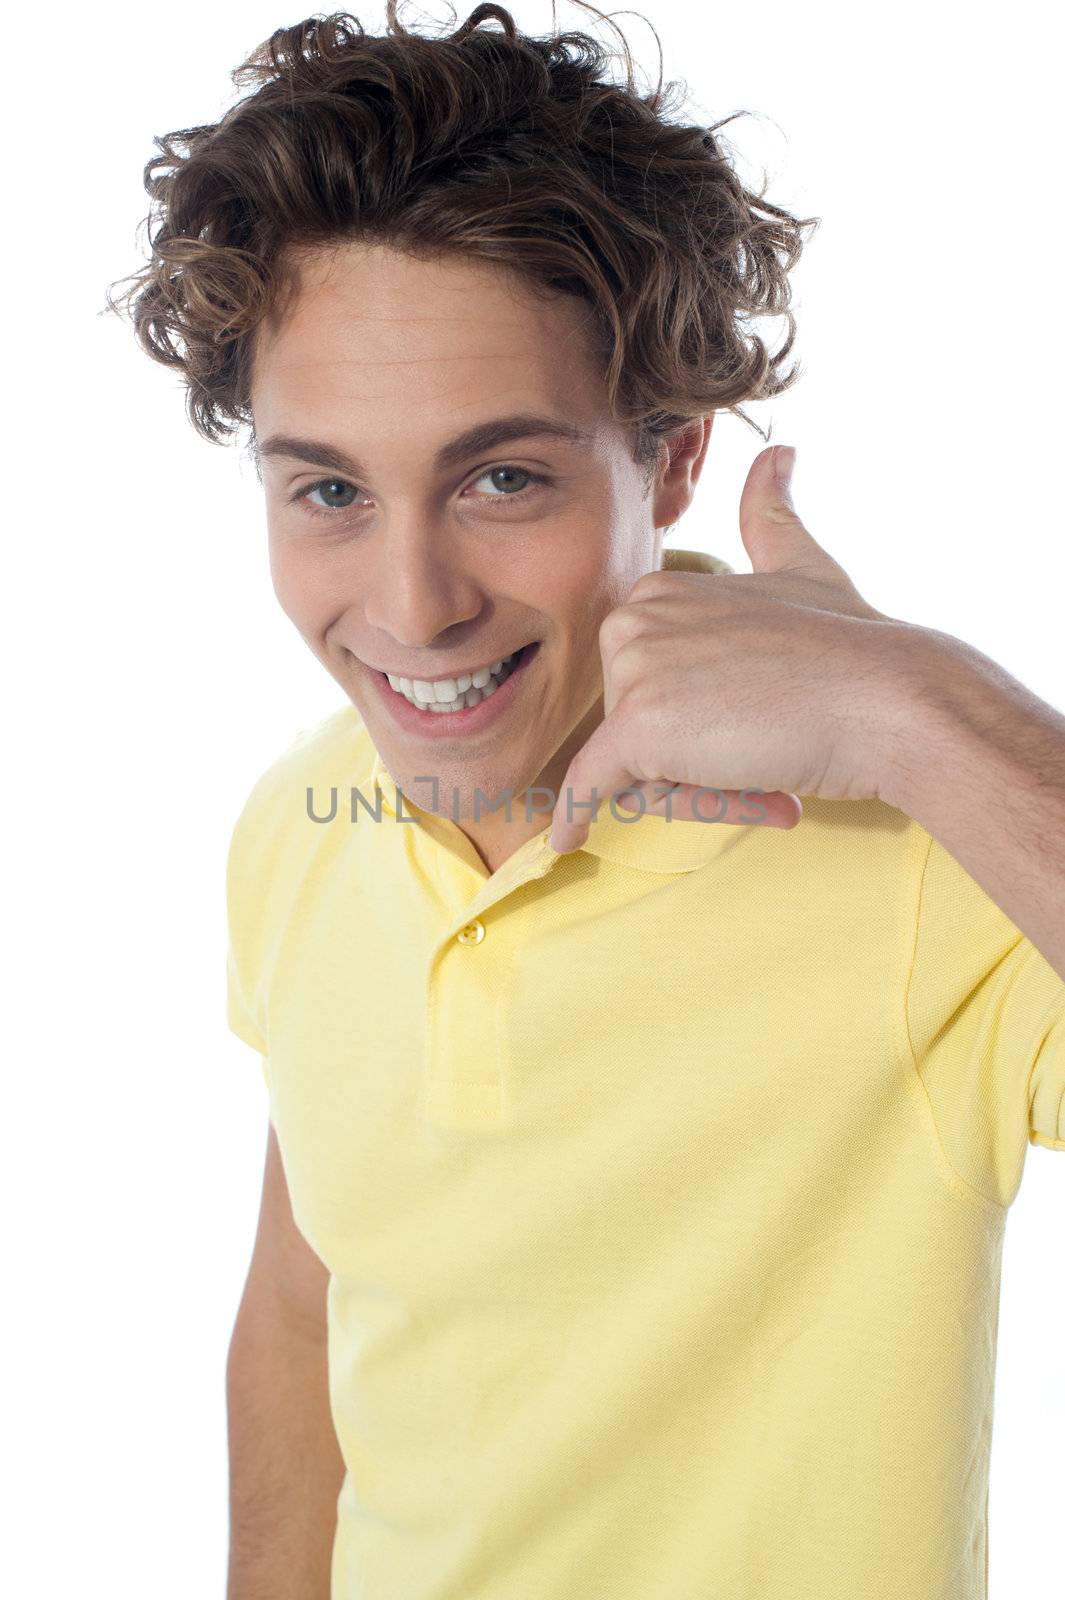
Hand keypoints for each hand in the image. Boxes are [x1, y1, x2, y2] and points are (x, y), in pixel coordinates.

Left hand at [549, 445, 916, 852]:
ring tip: (764, 769)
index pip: (646, 691)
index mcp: (657, 591)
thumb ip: (772, 516)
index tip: (756, 723)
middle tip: (767, 751)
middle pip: (633, 730)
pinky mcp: (638, 728)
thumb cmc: (852, 644)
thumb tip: (779, 454)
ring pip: (632, 767)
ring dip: (694, 789)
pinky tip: (565, 840)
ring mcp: (634, 671)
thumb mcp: (802, 564)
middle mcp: (634, 620)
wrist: (886, 697)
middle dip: (690, 760)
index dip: (698, 722)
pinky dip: (575, 814)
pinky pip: (591, 783)